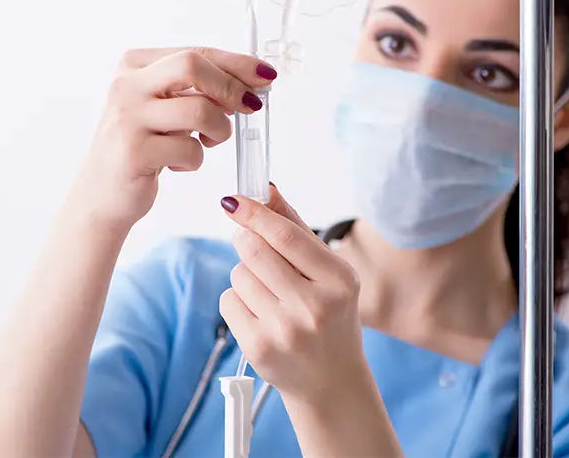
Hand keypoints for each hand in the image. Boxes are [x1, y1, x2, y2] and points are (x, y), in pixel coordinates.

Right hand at [72, 47, 277, 229]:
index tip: (266, 75)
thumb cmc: (141, 147)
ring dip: (219, 131)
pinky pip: (190, 150)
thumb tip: (251, 81)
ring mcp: (127, 117)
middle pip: (192, 65)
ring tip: (207, 143)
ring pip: (199, 110)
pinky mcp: (134, 151)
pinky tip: (176, 164)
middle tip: (250, 107)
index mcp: (134, 65)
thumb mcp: (165, 109)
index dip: (236, 63)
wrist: (101, 194)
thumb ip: (198, 90)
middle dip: (231, 86)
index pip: (195, 52)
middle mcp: (126, 85)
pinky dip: (195, 160)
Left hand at [217, 184, 368, 403]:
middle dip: (246, 240)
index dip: (255, 213)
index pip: (286, 237)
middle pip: (255, 252)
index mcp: (339, 281)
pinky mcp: (258, 347)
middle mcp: (314, 306)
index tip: (234, 200)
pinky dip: (238, 301)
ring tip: (269, 293)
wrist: (330, 380)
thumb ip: (297, 229)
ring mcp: (285, 330)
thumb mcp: (330, 273)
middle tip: (251, 243)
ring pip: (238, 275)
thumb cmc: (330, 316)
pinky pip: (228, 301)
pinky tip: (260, 314)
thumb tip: (266, 189)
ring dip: (245, 275)